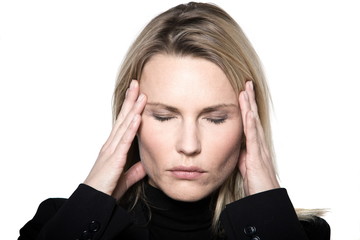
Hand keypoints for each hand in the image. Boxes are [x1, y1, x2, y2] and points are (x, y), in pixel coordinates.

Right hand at [84, 80, 146, 200]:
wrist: (93, 202)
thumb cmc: (105, 189)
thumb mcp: (124, 179)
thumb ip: (134, 171)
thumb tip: (145, 165)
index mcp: (113, 148)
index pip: (124, 123)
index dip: (131, 108)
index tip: (137, 95)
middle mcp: (111, 145)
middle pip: (123, 118)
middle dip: (130, 100)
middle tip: (136, 83)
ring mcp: (111, 150)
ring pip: (124, 125)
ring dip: (133, 108)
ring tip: (140, 93)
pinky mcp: (114, 159)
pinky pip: (124, 141)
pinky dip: (131, 128)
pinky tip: (137, 116)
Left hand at [238, 81, 279, 195]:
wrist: (266, 201)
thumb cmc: (257, 185)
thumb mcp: (246, 167)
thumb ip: (241, 155)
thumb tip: (236, 147)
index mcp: (255, 146)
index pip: (249, 123)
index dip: (246, 108)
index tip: (242, 93)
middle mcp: (259, 145)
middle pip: (253, 118)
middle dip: (249, 101)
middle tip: (246, 84)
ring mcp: (260, 150)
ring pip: (254, 124)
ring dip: (250, 107)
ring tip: (246, 90)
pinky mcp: (258, 158)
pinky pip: (253, 138)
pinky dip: (251, 124)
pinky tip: (248, 112)